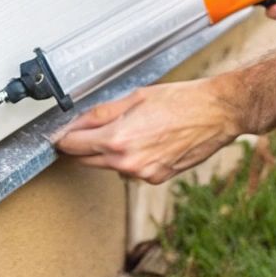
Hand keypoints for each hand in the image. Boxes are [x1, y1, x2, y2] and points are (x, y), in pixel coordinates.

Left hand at [52, 77, 249, 183]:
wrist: (217, 113)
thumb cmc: (181, 100)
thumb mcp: (135, 98)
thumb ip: (101, 113)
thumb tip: (77, 123)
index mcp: (118, 139)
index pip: (73, 145)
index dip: (62, 138)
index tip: (58, 134)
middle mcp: (128, 162)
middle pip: (86, 160)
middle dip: (80, 146)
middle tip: (81, 131)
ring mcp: (143, 173)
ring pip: (108, 165)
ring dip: (105, 152)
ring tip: (124, 129)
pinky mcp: (156, 178)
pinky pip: (131, 170)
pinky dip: (128, 158)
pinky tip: (143, 140)